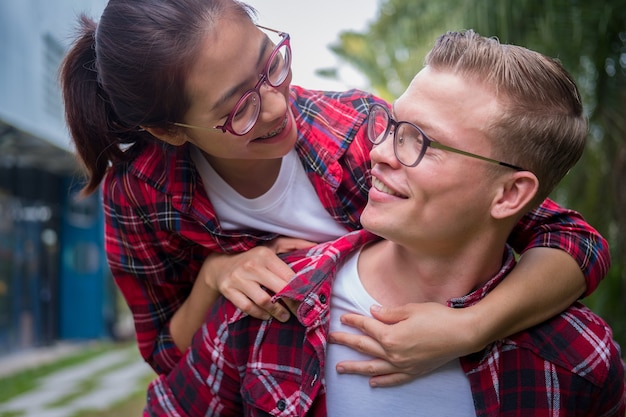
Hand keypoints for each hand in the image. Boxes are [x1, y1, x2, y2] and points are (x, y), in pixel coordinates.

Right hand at [200, 237, 314, 321]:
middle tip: (300, 312)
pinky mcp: (228, 290)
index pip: (287, 276)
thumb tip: (316, 244)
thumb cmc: (253, 257)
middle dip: (292, 304)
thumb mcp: (272, 246)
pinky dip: (259, 314)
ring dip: (277, 312)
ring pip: (263, 301)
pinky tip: (267, 316)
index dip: (299, 290)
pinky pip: (247, 307)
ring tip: (285, 317)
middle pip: (278, 289)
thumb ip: (293, 245)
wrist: (219, 265)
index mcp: (264, 254)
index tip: (307, 298)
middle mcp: (251, 266)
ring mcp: (238, 278)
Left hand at [328, 302, 482, 386]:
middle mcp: (393, 353)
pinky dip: (381, 381)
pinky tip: (371, 382)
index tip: (343, 317)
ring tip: (340, 368)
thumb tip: (373, 311)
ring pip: (373, 367)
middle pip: (364, 347)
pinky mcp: (413, 372)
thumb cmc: (438, 318)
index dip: (354, 320)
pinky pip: (393, 379)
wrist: (462, 334)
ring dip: (354, 367)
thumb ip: (389, 313)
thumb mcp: (411, 309)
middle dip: (346, 341)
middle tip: (331, 339)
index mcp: (391, 335)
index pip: (367, 326)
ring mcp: (403, 365)